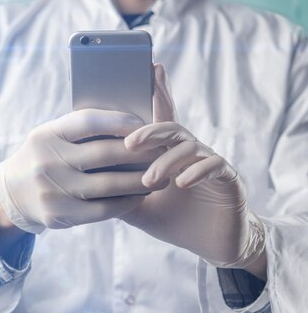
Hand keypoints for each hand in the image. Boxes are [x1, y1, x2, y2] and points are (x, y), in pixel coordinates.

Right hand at [0, 109, 163, 233]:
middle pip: (104, 154)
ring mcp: (52, 190)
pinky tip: (139, 196)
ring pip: (108, 185)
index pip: (88, 121)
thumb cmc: (44, 156)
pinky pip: (102, 210)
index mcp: (47, 134)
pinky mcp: (59, 215)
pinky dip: (126, 202)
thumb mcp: (52, 135)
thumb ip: (82, 129)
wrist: (12, 193)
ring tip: (160, 177)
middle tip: (163, 152)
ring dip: (140, 181)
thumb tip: (132, 123)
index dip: (120, 121)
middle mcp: (47, 161)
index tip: (145, 124)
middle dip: (140, 153)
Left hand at [121, 64, 266, 276]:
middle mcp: (189, 152)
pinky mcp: (229, 178)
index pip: (160, 119)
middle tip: (130, 144)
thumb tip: (84, 180)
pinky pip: (215, 166)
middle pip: (170, 128)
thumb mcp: (138, 207)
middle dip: (150, 132)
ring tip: (150, 180)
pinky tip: (182, 182)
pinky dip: (197, 172)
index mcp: (168, 153)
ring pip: (188, 147)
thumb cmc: (173, 220)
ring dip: (166, 162)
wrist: (211, 244)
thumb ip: (117, 192)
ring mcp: (210, 162)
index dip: (158, 93)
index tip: (151, 68)